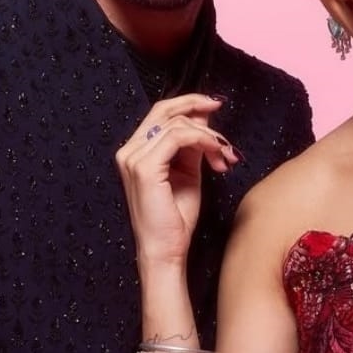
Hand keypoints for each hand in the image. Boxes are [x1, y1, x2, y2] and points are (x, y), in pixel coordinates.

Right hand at [115, 94, 240, 267]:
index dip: (189, 103)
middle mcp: (129, 151)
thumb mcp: (188, 171)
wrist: (166, 250)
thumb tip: (204, 116)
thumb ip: (192, 143)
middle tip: (222, 116)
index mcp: (136, 151)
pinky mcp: (144, 168)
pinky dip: (203, 141)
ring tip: (223, 157)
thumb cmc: (175, 218)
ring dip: (209, 136)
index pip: (160, 112)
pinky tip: (216, 157)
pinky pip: (178, 137)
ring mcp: (133, 158)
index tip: (215, 104)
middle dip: (198, 109)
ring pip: (177, 124)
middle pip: (164, 110)